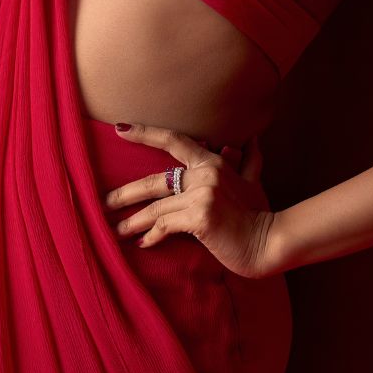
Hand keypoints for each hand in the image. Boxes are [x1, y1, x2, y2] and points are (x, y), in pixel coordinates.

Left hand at [103, 122, 278, 278]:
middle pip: (154, 181)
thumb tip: (252, 139)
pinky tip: (143, 243)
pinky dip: (151, 236)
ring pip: (155, 207)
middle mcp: (204, 174)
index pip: (174, 140)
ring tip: (116, 231)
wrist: (270, 242)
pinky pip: (165, 226)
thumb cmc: (259, 215)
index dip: (145, 133)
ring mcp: (201, 195)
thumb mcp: (253, 183)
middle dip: (124, 194)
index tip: (120, 129)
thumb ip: (248, 161)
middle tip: (103, 202)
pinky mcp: (199, 217)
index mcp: (212, 163)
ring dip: (132, 221)